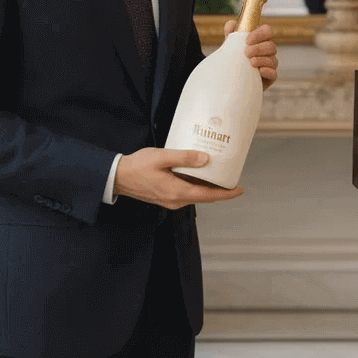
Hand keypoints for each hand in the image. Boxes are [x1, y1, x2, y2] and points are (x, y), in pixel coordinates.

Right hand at [113, 147, 243, 208]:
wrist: (117, 177)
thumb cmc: (138, 166)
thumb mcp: (162, 157)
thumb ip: (184, 158)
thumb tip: (206, 159)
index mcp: (177, 192)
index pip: (207, 195)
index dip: (225, 193)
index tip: (240, 189)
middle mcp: (176, 200)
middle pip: (204, 197)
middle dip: (219, 189)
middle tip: (231, 176)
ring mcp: (170, 201)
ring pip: (195, 195)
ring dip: (207, 187)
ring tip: (218, 173)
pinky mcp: (165, 197)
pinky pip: (186, 193)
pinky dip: (196, 186)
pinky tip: (198, 174)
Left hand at [225, 20, 278, 89]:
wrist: (232, 79)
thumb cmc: (235, 60)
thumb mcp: (230, 46)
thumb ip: (231, 33)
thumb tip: (232, 24)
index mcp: (261, 40)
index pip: (267, 31)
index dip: (259, 34)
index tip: (247, 40)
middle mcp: (268, 51)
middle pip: (271, 45)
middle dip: (258, 48)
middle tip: (246, 53)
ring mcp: (270, 65)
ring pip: (273, 59)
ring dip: (261, 60)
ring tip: (250, 62)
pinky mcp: (270, 78)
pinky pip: (273, 73)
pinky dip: (266, 71)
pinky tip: (258, 71)